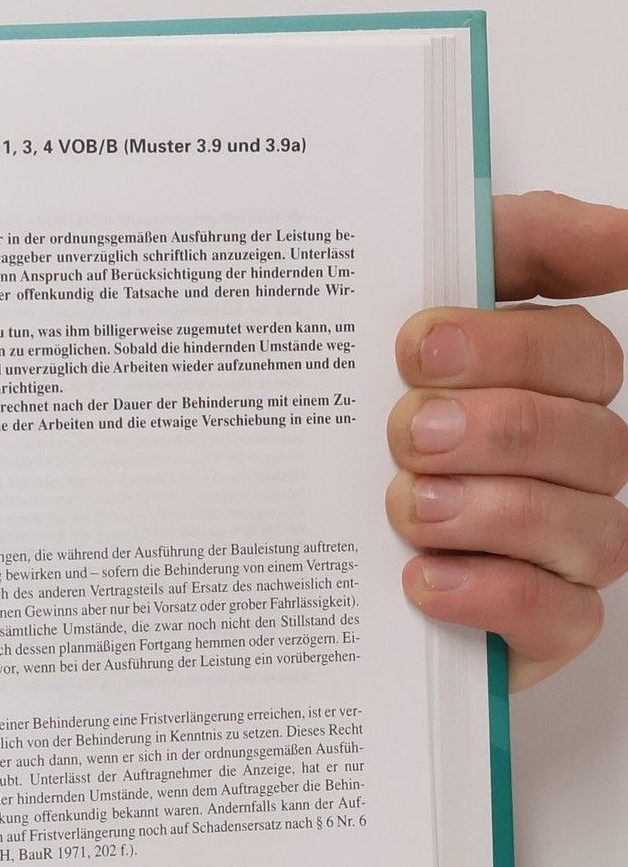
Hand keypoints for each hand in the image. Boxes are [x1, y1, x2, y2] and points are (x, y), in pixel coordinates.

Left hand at [388, 191, 627, 688]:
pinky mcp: (536, 630)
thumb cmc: (347, 426)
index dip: (507, 346)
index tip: (418, 346)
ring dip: (496, 512)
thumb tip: (620, 236)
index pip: (577, 352)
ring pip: (588, 527)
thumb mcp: (390, 312)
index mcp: (539, 386)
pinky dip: (495, 595)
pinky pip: (562, 617)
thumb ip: (508, 248)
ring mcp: (557, 551)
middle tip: (406, 434)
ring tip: (409, 507)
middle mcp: (564, 465)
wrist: (272, 555)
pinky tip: (423, 580)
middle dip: (497, 430)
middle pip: (586, 438)